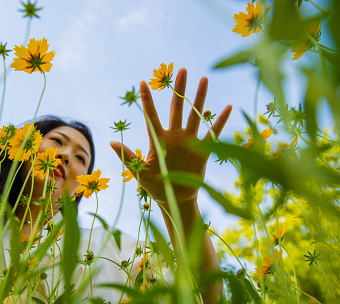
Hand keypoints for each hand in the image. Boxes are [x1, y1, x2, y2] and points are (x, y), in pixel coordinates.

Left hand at [110, 68, 231, 205]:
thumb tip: (111, 142)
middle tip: (182, 69)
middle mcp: (174, 136)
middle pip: (176, 108)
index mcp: (158, 140)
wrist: (174, 199)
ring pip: (195, 115)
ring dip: (200, 98)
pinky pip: (213, 133)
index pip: (151, 115)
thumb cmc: (154, 185)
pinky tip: (228, 107)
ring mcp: (189, 142)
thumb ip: (128, 156)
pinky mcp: (202, 151)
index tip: (142, 82)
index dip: (147, 100)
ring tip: (204, 79)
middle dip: (179, 89)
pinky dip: (220, 121)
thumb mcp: (140, 172)